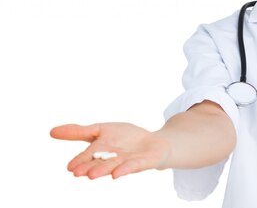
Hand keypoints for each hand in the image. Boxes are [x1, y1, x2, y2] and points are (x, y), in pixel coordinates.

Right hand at [50, 122, 169, 178]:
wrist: (155, 143)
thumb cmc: (126, 139)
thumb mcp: (101, 130)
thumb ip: (79, 132)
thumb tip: (51, 131)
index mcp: (101, 152)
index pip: (88, 156)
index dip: (80, 161)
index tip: (70, 168)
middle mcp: (113, 160)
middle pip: (100, 163)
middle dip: (90, 168)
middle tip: (79, 173)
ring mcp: (129, 161)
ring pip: (115, 166)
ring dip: (103, 170)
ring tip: (92, 175)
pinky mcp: (144, 162)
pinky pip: (135, 165)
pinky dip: (126, 168)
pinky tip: (118, 173)